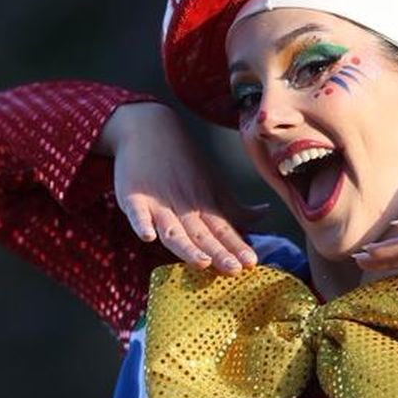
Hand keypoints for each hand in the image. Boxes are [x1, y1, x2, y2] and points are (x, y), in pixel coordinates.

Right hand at [101, 104, 260, 274]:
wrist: (148, 128)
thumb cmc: (184, 163)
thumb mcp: (212, 186)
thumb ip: (235, 209)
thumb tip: (264, 214)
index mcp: (204, 205)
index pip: (223, 230)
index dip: (236, 246)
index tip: (252, 263)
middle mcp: (184, 206)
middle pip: (201, 234)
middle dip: (218, 252)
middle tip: (234, 269)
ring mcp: (157, 202)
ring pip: (172, 230)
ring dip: (186, 246)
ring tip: (201, 261)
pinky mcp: (132, 196)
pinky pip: (136, 212)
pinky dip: (141, 223)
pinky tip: (147, 236)